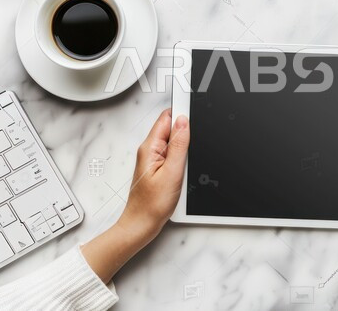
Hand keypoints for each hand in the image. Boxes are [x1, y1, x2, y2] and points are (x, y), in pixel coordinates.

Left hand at [117, 109, 189, 241]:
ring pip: (174, 141)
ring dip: (186, 146)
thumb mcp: (171, 172)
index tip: (195, 112)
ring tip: (187, 164)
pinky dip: (183, 158)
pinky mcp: (159, 168)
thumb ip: (179, 145)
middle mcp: (150, 150)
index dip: (182, 113)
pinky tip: (185, 169)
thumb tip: (184, 121)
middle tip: (193, 148)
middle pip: (172, 127)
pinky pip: (174, 154)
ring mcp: (154, 159)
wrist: (141, 226)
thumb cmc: (151, 205)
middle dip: (187, 131)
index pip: (167, 117)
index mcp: (150, 147)